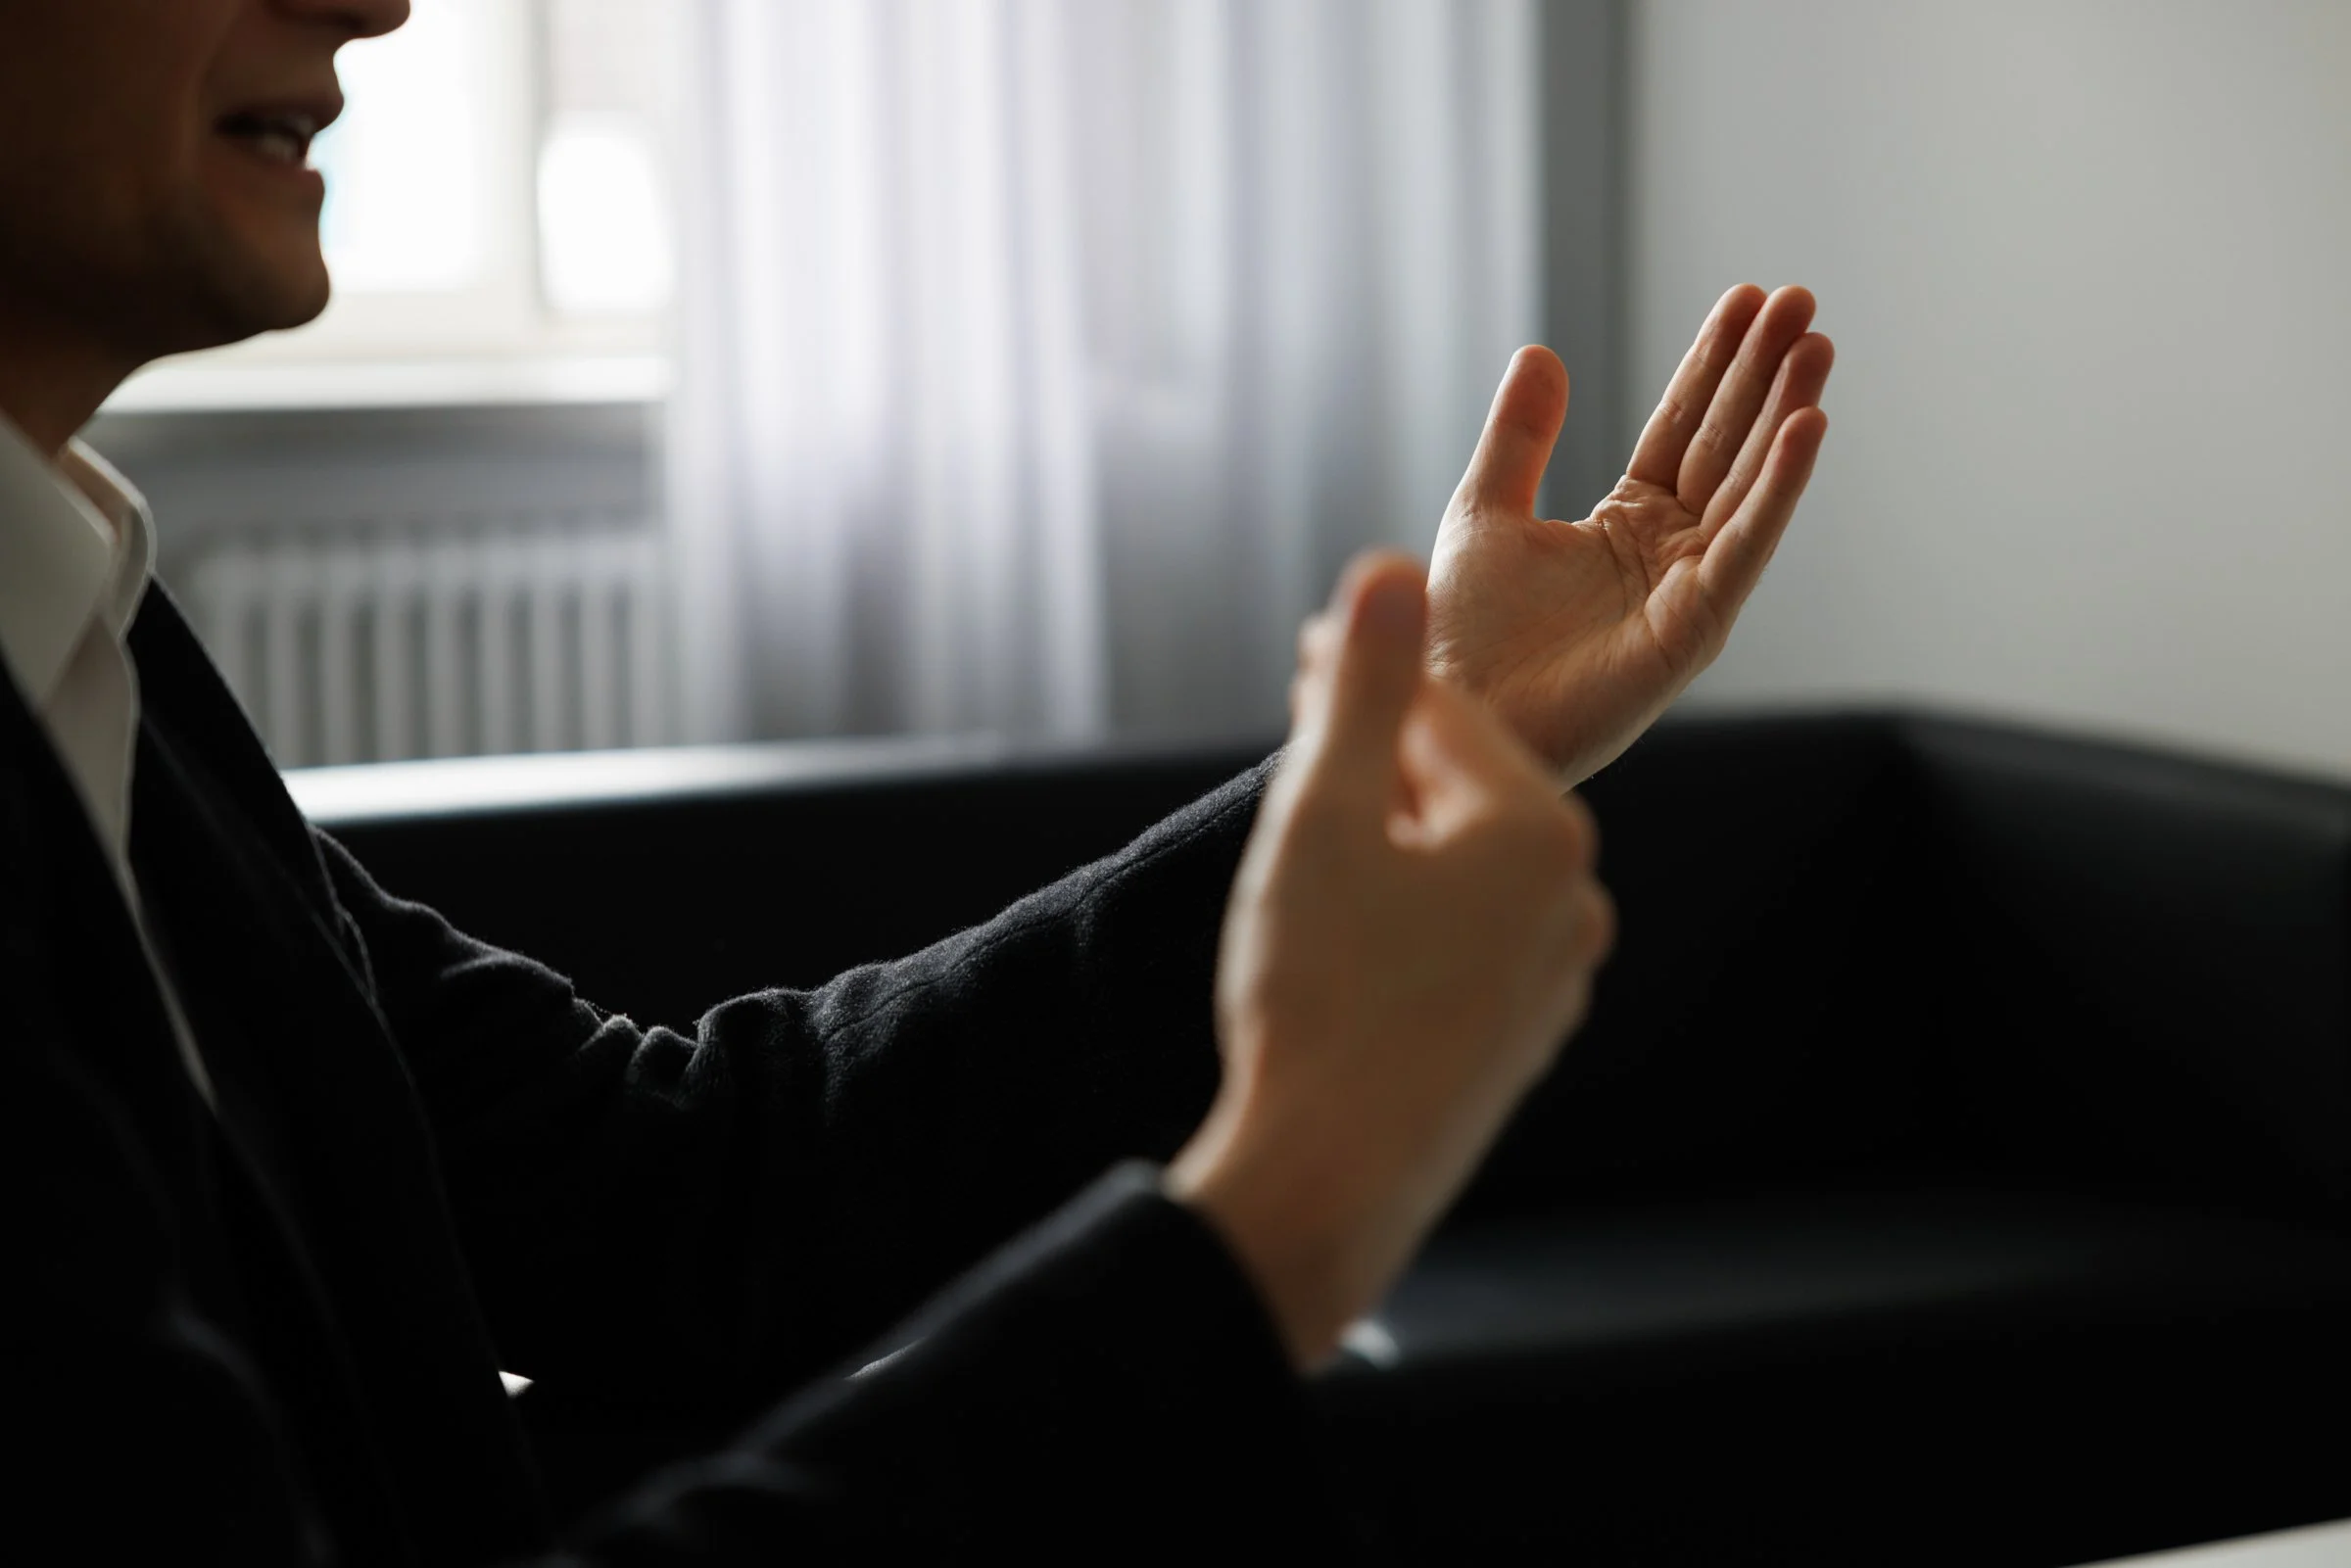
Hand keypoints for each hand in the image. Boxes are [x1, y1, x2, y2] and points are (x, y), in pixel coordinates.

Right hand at [1168, 552, 1615, 1367]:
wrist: (1329, 1182)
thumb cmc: (1320, 994)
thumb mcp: (1324, 817)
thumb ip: (1364, 689)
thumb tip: (1390, 571)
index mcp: (1540, 833)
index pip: (1442, 715)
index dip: (1358, 676)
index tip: (1301, 651)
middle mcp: (1572, 901)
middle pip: (1458, 790)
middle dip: (1376, 756)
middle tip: (1300, 723)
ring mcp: (1554, 979)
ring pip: (1460, 870)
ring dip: (1389, 839)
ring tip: (1310, 837)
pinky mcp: (1519, 1041)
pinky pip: (1460, 943)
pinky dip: (1404, 919)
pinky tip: (1342, 937)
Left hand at [1427, 284, 1833, 784]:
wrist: (1449, 708)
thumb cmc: (1464, 632)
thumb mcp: (1487, 509)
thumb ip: (1521, 437)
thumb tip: (1541, 353)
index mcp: (1627, 523)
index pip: (1685, 427)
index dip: (1716, 365)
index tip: (1748, 299)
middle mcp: (1669, 554)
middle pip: (1728, 447)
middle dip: (1764, 374)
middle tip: (1800, 300)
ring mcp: (1687, 591)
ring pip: (1749, 488)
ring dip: (1785, 415)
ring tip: (1816, 346)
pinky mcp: (1692, 631)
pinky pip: (1744, 549)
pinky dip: (1778, 490)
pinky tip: (1806, 428)